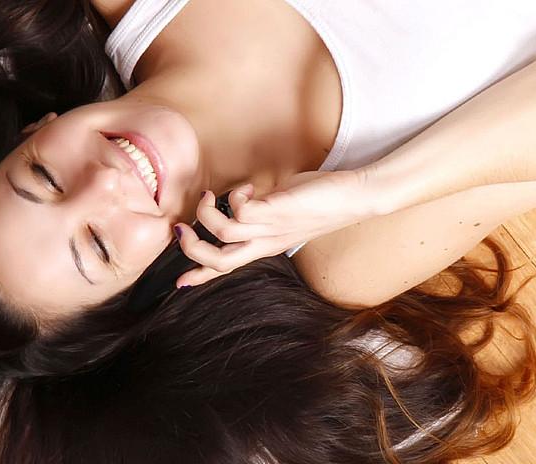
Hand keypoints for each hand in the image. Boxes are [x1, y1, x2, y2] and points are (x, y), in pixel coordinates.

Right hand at [175, 170, 379, 286]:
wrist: (356, 198)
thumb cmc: (322, 203)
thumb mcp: (284, 213)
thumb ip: (261, 211)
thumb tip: (241, 201)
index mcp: (265, 247)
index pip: (228, 268)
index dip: (201, 276)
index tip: (179, 282)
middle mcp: (265, 243)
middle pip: (218, 261)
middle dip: (191, 247)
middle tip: (181, 227)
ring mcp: (270, 229)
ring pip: (222, 234)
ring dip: (205, 212)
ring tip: (209, 195)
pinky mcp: (276, 211)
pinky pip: (240, 210)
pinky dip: (234, 195)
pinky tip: (245, 187)